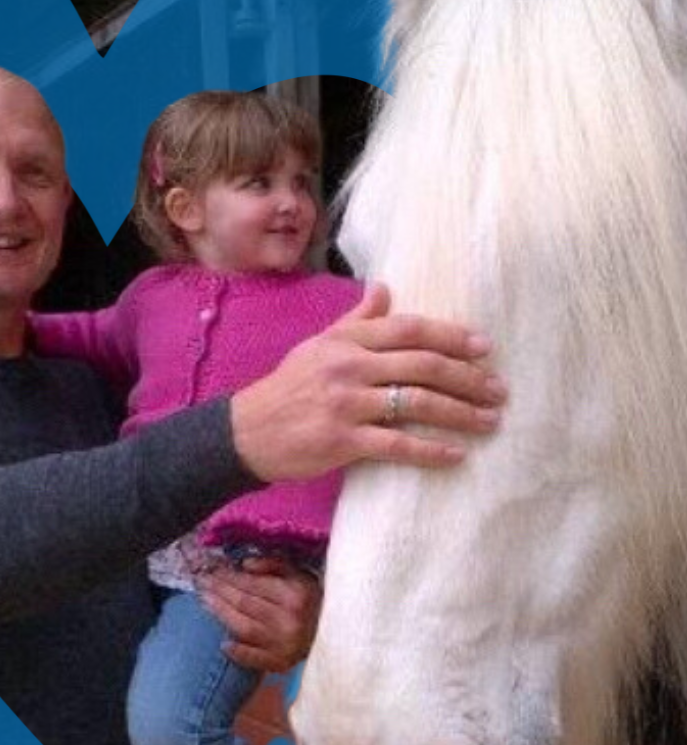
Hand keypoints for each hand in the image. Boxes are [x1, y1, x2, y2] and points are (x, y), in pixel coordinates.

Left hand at [199, 557, 320, 672]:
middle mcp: (288, 620)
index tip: (213, 570)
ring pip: (244, 627)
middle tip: (202, 583)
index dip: (229, 576)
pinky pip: (255, 658)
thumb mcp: (301, 575)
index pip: (252, 584)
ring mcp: (284, 644)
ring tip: (205, 601)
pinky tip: (224, 644)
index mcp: (294, 595)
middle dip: (219, 591)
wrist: (338, 635)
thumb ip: (274, 565)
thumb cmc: (315, 600)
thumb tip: (244, 565)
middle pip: (244, 604)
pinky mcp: (282, 663)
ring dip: (221, 614)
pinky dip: (238, 652)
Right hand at [230, 282, 505, 480]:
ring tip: (489, 421)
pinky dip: (431, 451)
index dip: (451, 336)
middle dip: (468, 378)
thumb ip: (355, 321)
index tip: (484, 348)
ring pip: (417, 404)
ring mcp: (347, 404)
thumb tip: (385, 289)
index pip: (408, 330)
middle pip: (423, 366)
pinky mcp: (343, 440)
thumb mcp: (316, 346)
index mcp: (346, 341)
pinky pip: (397, 445)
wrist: (247, 431)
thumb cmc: (287, 388)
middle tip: (498, 390)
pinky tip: (456, 455)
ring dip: (460, 413)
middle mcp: (349, 367)